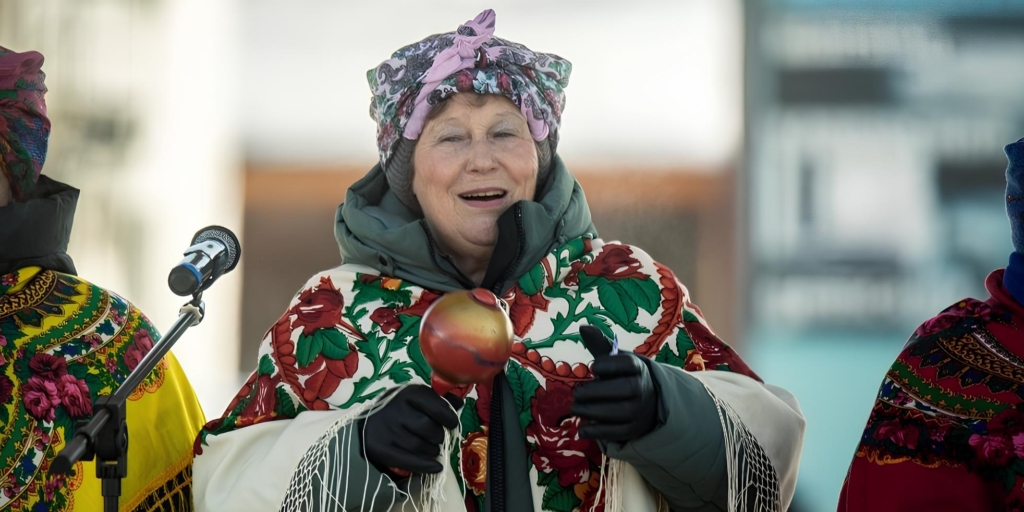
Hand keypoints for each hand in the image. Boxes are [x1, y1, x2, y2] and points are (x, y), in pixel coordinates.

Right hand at [363, 385, 462, 474]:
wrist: (369, 425)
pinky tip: (436, 466)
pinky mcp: (381, 448)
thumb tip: (458, 403)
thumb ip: (438, 401)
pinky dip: (426, 466)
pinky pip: (409, 461)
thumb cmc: (400, 410)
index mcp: (408, 393)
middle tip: (438, 438)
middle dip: (439, 436)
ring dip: (432, 451)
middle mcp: (396, 409)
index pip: (436, 406)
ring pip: (420, 446)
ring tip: (432, 449)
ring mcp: (387, 430)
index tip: (452, 424)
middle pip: (429, 428)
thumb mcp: (417, 399)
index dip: (448, 417)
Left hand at [571, 326, 658, 442]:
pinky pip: (617, 432)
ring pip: (621, 412)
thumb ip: (600, 345)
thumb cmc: (623, 377)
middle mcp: (644, 389)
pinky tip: (582, 428)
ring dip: (594, 411)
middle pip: (626, 388)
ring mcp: (641, 411)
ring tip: (575, 407)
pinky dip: (598, 432)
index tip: (594, 367)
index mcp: (639, 368)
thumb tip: (584, 327)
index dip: (611, 364)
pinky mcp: (634, 430)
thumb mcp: (614, 360)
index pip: (629, 364)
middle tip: (577, 393)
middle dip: (599, 391)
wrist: (645, 403)